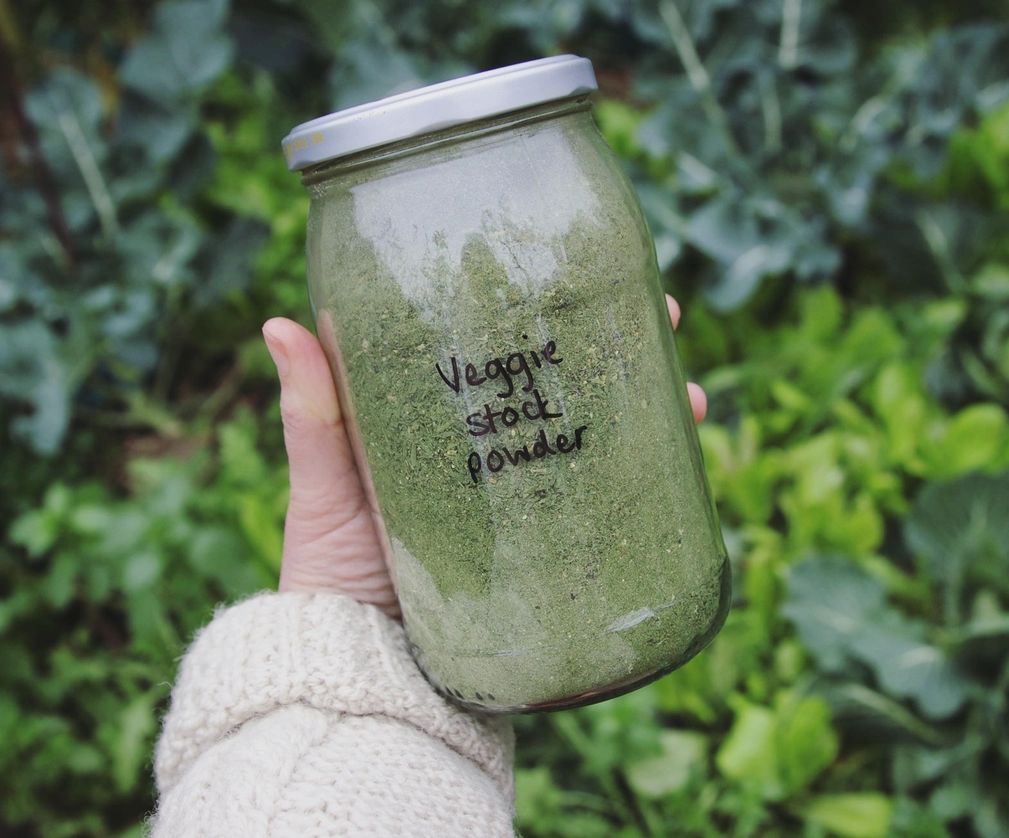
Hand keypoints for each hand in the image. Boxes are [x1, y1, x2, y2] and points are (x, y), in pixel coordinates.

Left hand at [262, 294, 706, 617]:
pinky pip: (609, 510)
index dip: (546, 308)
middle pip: (568, 386)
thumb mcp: (324, 485)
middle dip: (621, 347)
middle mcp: (495, 458)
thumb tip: (277, 324)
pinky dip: (650, 484)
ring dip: (653, 409)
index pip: (503, 350)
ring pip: (603, 441)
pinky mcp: (553, 556)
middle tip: (661, 314)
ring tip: (688, 393)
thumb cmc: (330, 575)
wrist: (361, 674)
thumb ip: (313, 414)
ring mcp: (529, 507)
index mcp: (443, 426)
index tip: (583, 268)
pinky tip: (683, 466)